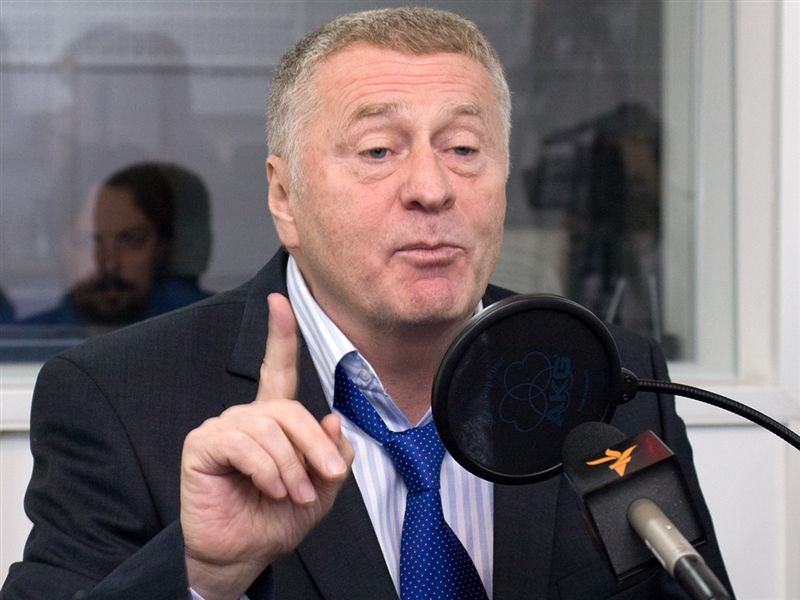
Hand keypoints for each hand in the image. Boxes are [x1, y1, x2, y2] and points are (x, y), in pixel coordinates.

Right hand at [180, 293, 353, 599]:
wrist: (244, 553)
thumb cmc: (279, 519)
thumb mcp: (321, 488)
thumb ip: (331, 454)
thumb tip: (331, 420)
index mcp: (273, 420)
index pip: (276, 370)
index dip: (279, 335)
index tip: (278, 300)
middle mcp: (247, 417)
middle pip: (288, 409)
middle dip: (313, 445)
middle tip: (324, 478)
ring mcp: (222, 428)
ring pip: (268, 427)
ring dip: (289, 465)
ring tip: (293, 493)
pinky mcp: (203, 445)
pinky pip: (242, 443)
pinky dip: (265, 468)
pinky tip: (270, 488)